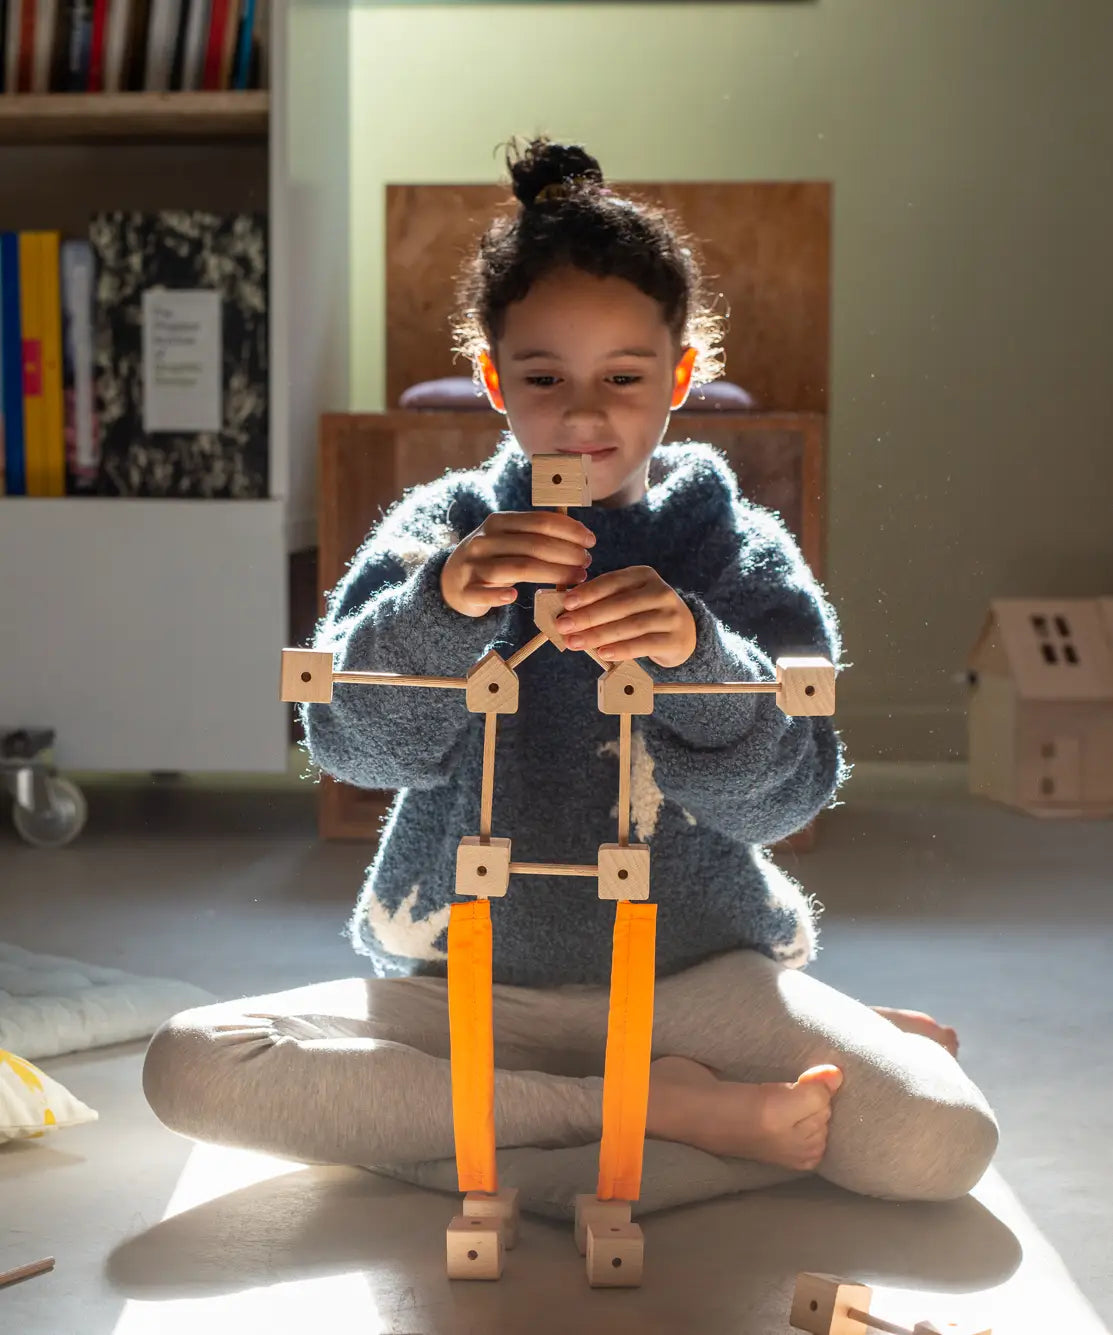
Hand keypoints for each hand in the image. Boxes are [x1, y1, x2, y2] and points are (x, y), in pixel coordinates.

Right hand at [440, 511, 595, 617]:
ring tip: (576, 578)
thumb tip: (578, 534)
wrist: (450, 583)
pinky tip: (517, 597)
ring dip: (552, 573)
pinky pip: (484, 592)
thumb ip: (535, 535)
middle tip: (587, 563)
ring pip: (518, 568)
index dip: (569, 530)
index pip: (539, 522)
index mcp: (498, 523)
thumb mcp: (508, 539)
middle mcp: (485, 541)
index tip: (590, 541)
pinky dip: (500, 595)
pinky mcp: (466, 590)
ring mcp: (473, 565)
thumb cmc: (492, 559)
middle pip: (534, 546)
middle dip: (566, 554)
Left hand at [553, 565, 696, 668]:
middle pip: (620, 604)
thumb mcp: (628, 600)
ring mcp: (670, 615)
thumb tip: (566, 611)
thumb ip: (602, 602)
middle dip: (588, 616)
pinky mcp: (675, 639)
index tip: (566, 603)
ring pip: (630, 625)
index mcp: (644, 575)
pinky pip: (644, 645)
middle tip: (563, 626)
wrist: (684, 634)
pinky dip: (622, 649)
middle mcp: (660, 592)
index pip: (613, 581)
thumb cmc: (644, 615)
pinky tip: (603, 653)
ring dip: (599, 635)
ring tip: (576, 642)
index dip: (589, 592)